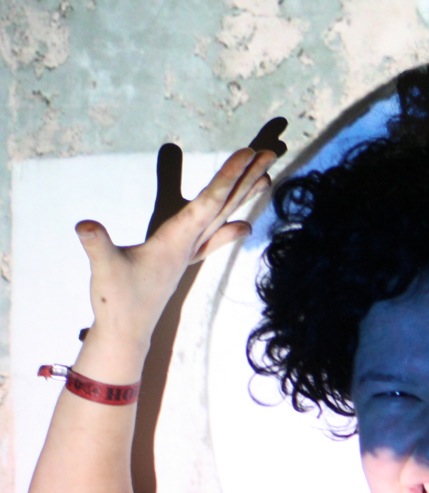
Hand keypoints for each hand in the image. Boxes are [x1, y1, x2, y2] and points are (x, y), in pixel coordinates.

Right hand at [75, 145, 276, 345]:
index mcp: (178, 239)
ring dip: (243, 195)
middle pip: (226, 203)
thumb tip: (86, 226)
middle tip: (270, 152)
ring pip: (224, 216)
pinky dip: (230, 227)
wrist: (128, 332)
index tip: (247, 154)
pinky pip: (213, 236)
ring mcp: (190, 252)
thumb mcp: (104, 269)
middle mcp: (191, 243)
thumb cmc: (117, 300)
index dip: (227, 177)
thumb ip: (98, 246)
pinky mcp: (183, 260)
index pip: (208, 201)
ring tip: (268, 176)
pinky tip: (245, 225)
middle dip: (246, 177)